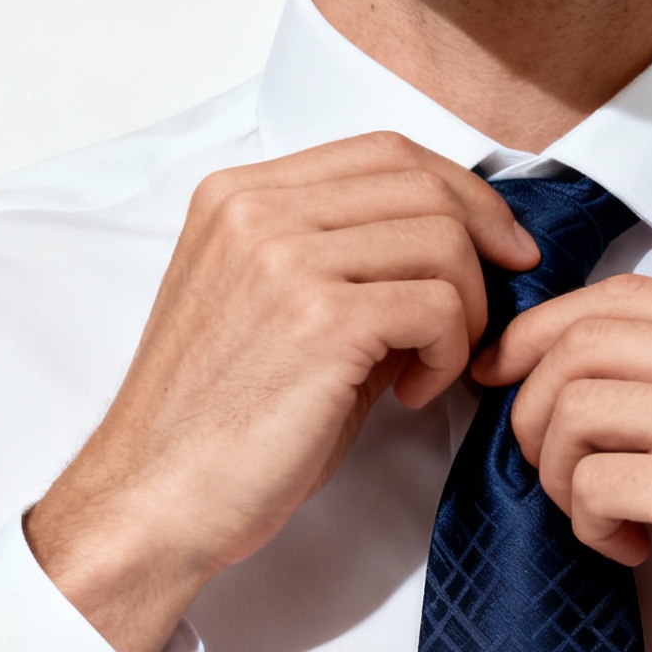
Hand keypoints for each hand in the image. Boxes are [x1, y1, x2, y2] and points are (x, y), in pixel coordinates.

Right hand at [27, 133, 538, 651]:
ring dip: (466, 307)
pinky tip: (412, 393)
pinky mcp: (320, 319)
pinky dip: (448, 352)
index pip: (382, 152)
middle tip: (492, 308)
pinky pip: (438, 305)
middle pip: (420, 182)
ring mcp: (284, 258)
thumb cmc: (217, 424)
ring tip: (435, 364)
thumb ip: (343, 262)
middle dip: (483, 241)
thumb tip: (452, 252)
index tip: (496, 243)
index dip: (459, 192)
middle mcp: (254, 209)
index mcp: (235, 196)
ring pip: (441, 238)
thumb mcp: (272, 310)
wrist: (155, 499)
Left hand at [474, 275, 651, 651]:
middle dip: (533, 404)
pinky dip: (586, 521)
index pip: (625, 295)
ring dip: (556, 470)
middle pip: (586, 340)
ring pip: (577, 405)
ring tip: (595, 513)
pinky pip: (594, 481)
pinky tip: (627, 548)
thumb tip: (571, 365)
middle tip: (544, 465)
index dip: (542, 330)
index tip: (502, 372)